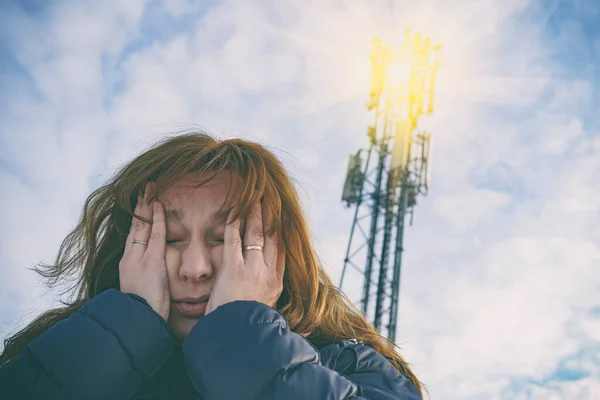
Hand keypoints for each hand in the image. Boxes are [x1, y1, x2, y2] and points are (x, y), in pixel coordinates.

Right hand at [119, 182, 169, 320]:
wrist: (138, 324)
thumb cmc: (144, 312)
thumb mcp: (144, 292)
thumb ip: (149, 280)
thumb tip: (153, 277)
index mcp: (129, 266)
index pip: (134, 237)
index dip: (138, 219)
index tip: (142, 205)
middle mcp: (130, 260)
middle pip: (134, 227)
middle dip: (139, 206)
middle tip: (144, 189)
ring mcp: (138, 260)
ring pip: (142, 226)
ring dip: (146, 206)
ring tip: (150, 188)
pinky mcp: (150, 263)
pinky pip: (154, 235)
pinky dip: (157, 219)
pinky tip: (159, 205)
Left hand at [205, 198, 284, 314]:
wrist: (237, 336)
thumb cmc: (245, 323)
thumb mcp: (263, 306)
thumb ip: (265, 288)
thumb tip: (266, 281)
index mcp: (276, 283)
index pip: (281, 250)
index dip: (280, 231)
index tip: (280, 217)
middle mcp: (268, 273)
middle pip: (273, 237)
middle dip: (271, 217)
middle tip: (270, 200)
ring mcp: (252, 270)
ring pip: (256, 235)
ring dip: (255, 215)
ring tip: (255, 200)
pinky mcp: (234, 270)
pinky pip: (233, 240)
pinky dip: (233, 225)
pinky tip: (233, 214)